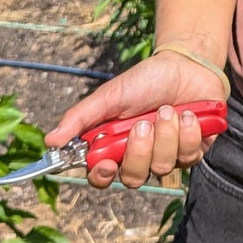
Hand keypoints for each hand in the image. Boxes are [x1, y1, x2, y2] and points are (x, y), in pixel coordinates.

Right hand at [45, 50, 227, 189]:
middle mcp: (140, 158)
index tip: (106, 163)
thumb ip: (81, 118)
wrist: (186, 65)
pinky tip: (189, 115)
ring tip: (169, 109)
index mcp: (115, 147)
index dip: (102, 176)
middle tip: (143, 123)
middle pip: (133, 177)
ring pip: (163, 167)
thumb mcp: (109, 96)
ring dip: (166, 135)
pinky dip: (188, 133)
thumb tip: (50, 141)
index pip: (102, 177)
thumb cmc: (144, 81)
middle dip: (139, 150)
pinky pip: (190, 156)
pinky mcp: (193, 152)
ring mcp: (168, 157)